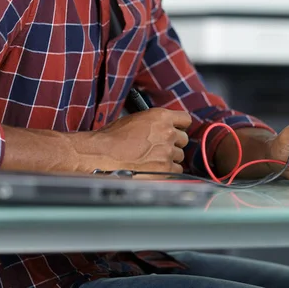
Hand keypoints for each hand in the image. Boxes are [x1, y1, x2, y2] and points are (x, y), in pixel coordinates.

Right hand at [69, 108, 190, 174]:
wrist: (103, 155)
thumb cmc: (113, 137)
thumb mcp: (136, 119)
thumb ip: (155, 122)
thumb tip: (163, 127)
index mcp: (161, 116)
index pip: (185, 119)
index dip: (180, 126)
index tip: (176, 130)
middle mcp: (168, 132)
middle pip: (183, 139)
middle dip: (174, 143)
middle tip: (160, 147)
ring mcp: (168, 152)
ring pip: (180, 156)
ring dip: (170, 157)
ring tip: (153, 159)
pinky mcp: (165, 169)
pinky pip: (176, 170)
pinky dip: (168, 171)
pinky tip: (154, 168)